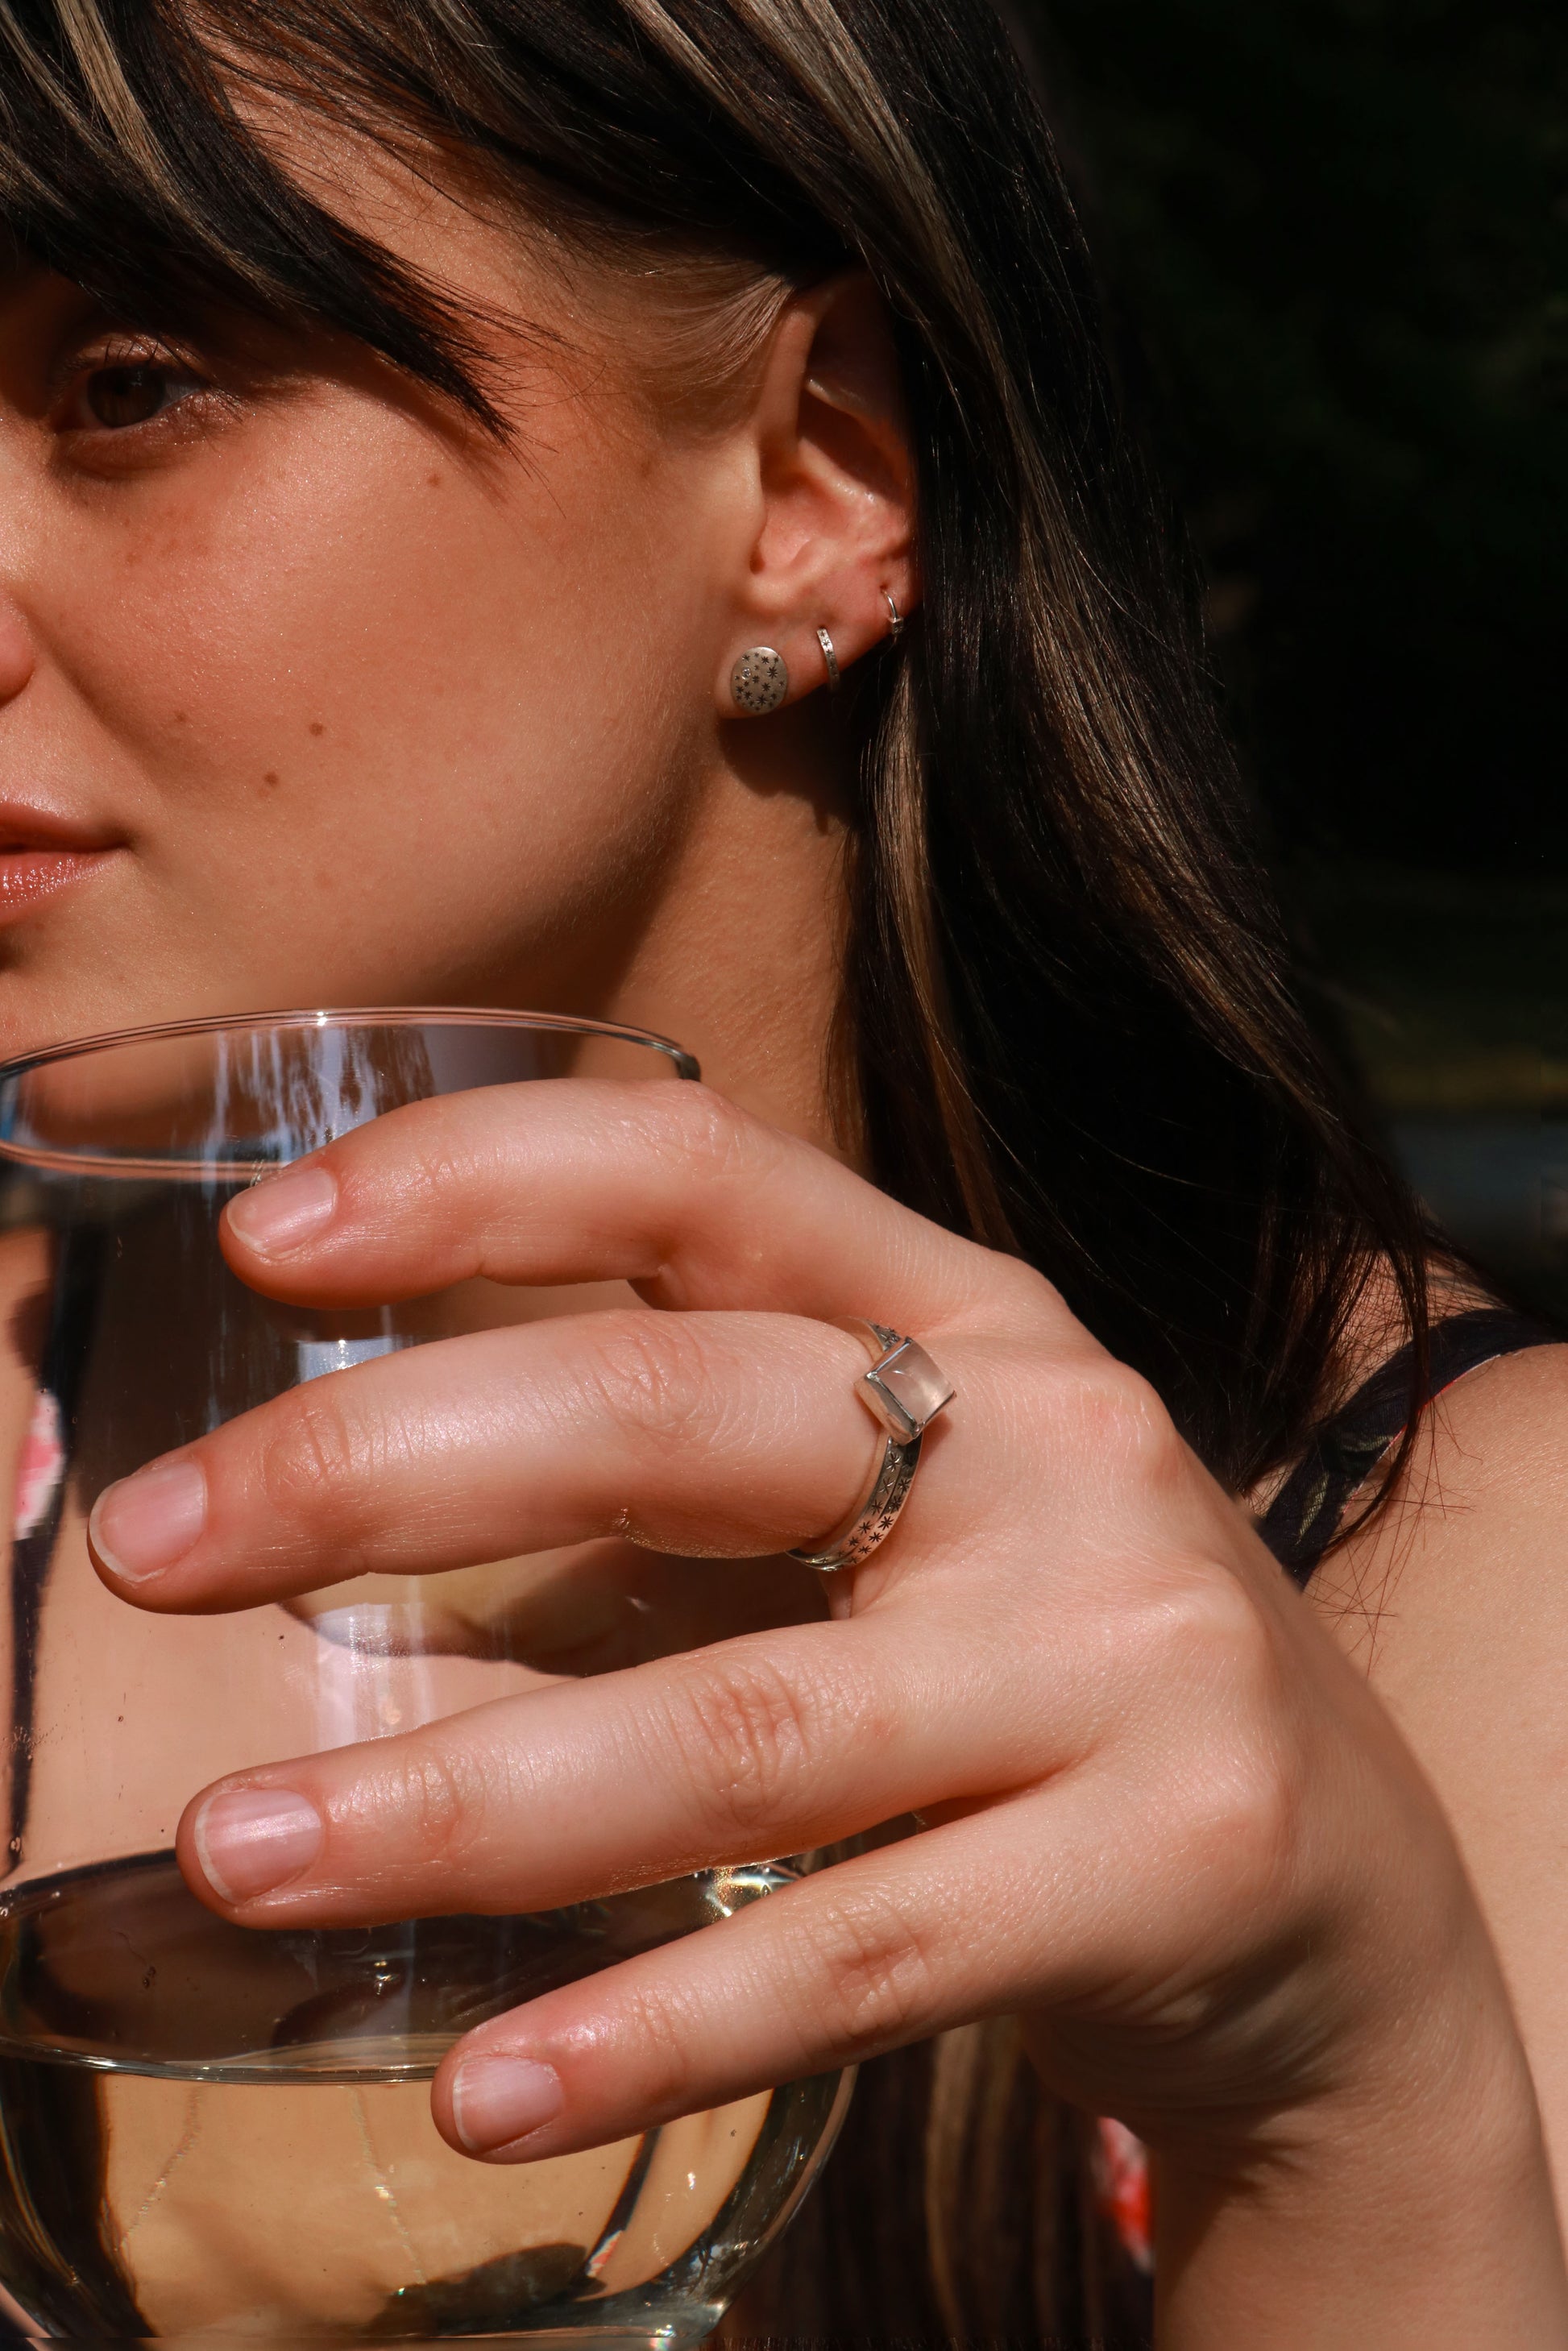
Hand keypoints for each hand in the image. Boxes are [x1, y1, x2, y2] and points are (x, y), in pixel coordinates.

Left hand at [86, 1079, 1563, 2336]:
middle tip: (155, 1545)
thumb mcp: (890, 1514)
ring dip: (462, 1798)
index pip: (707, 1171)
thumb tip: (320, 1527)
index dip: (481, 1177)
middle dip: (387, 1467)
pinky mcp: (1167, 1859)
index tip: (268, 1242)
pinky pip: (864, 1955)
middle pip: (686, 1415)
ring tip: (242, 1849)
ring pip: (744, 1723)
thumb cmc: (1035, 1656)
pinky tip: (486, 2087)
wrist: (1337, 1880)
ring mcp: (1125, 1649)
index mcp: (966, 1315)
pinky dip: (656, 2025)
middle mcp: (1055, 1443)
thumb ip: (657, 1499)